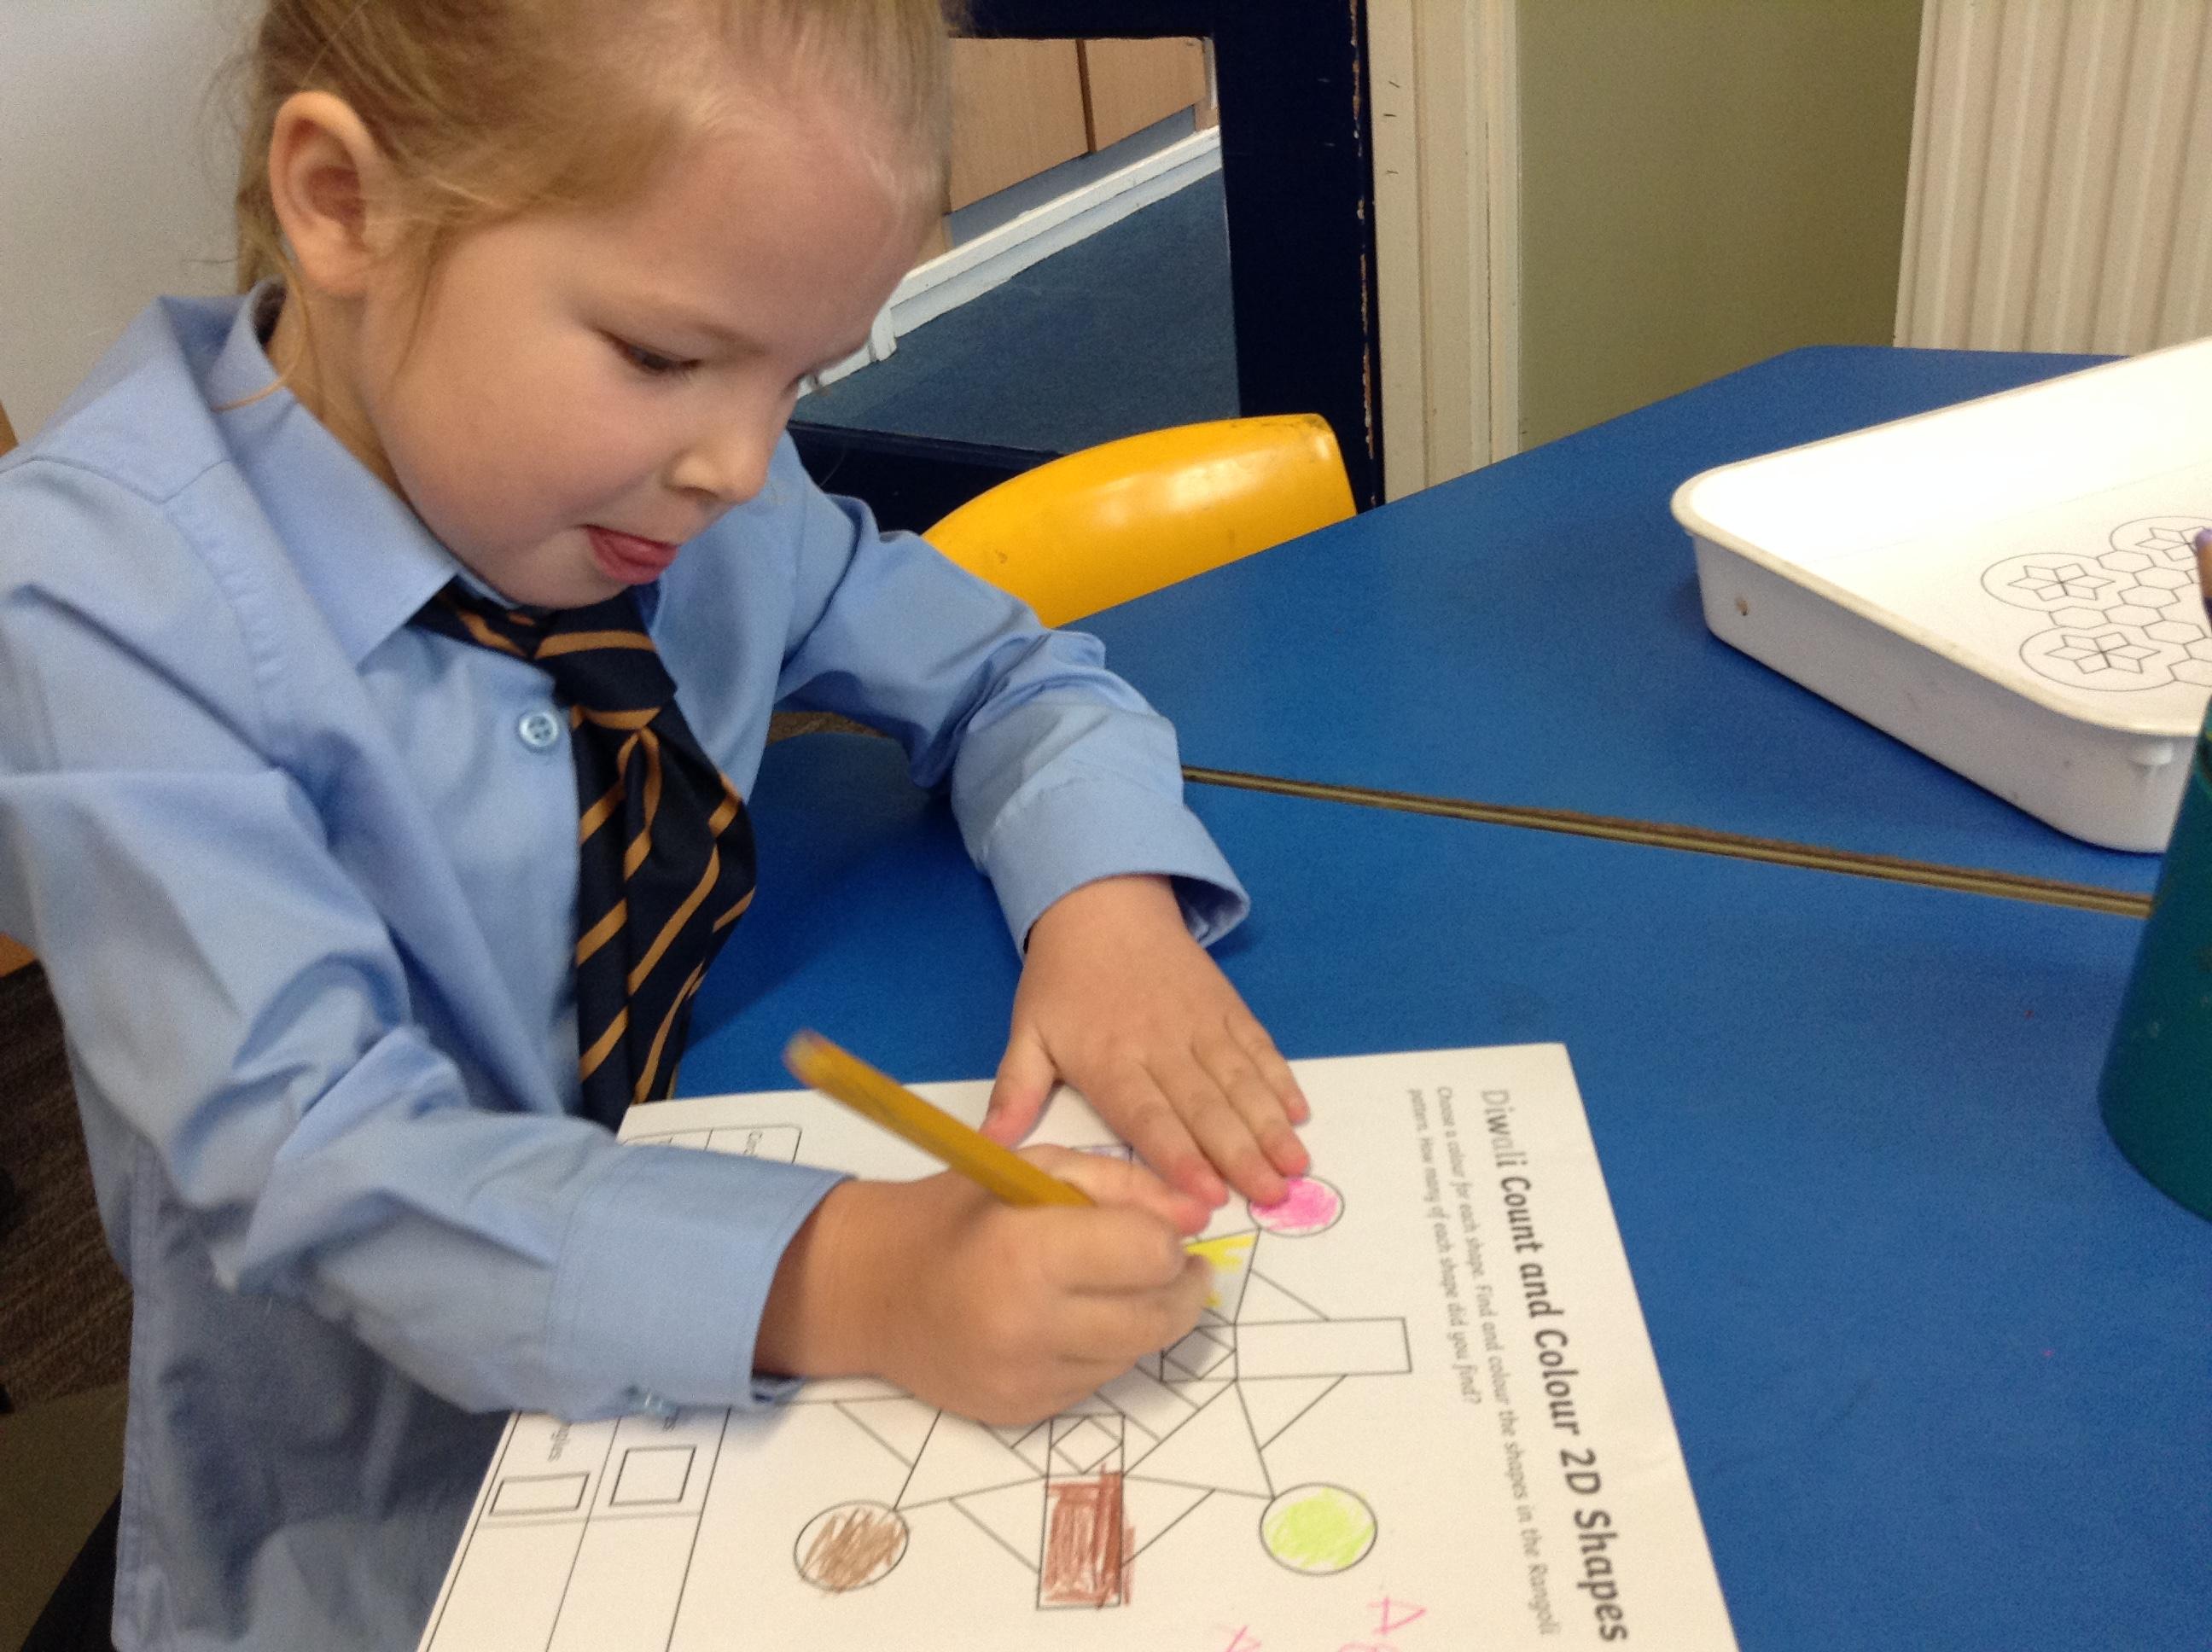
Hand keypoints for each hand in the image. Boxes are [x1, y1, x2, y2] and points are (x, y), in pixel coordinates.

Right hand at [756, 1146, 1212, 1425]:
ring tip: (1113, 1285)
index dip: (1167, 1239)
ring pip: (1135, 1354)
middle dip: (1181, 1287)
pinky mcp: (1025, 1413)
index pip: (1150, 1256)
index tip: (1158, 1228)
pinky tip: (1073, 1319)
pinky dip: (1104, 1349)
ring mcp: (1027, 1379)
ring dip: (1143, 1319)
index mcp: (1028, 1251)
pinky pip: (1099, 1381)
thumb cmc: (957, 1214)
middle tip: (1173, 1264)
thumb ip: (1121, 1186)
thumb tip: (1197, 1219)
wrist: (872, 1290)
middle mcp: (1029, 1326)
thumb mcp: (1034, 1168)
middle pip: (1158, 1318)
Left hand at [984, 875, 1310, 1207]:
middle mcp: (1160, 1044)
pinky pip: (1258, 1046)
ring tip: (1296, 1166)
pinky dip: (1280, 1078)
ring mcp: (1199, 1024)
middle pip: (1205, 1106)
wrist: (1103, 904)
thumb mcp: (1027, 1033)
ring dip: (1270, 1124)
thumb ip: (1014, 1092)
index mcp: (1110, 1059)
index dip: (1179, 1156)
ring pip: (1240, 1080)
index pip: (1148, 1116)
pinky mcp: (1226, 1006)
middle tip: (1273, 1196)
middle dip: (1241, 1153)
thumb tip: (988, 1148)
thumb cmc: (1063, 981)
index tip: (1207, 1194)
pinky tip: (1299, 1111)